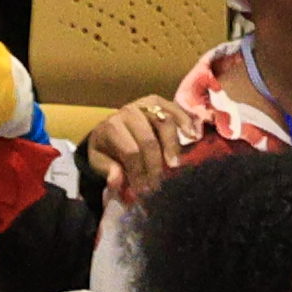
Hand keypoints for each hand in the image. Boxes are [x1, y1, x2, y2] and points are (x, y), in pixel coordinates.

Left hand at [82, 96, 200, 204]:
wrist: (108, 130)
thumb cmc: (106, 148)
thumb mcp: (98, 161)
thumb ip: (106, 170)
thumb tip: (116, 180)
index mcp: (111, 127)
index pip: (131, 151)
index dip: (139, 172)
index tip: (144, 189)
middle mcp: (128, 112)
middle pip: (149, 139)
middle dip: (155, 164)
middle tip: (158, 182)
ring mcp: (144, 105)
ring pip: (165, 122)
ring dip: (173, 146)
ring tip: (175, 165)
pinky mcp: (158, 102)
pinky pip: (175, 109)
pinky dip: (186, 122)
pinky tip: (193, 136)